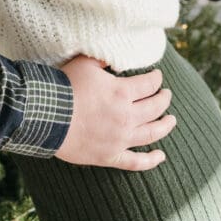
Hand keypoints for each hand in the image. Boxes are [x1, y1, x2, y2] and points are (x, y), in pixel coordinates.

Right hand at [56, 56, 175, 170]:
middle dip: (163, 99)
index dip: (156, 79)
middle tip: (167, 95)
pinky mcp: (110, 155)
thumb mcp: (85, 63)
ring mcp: (120, 139)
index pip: (149, 84)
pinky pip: (135, 162)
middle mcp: (126, 117)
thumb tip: (112, 58)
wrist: (47, 116)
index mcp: (122, 93)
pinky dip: (150, 160)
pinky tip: (160, 156)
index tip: (158, 76)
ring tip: (172, 121)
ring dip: (165, 126)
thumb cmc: (65, 86)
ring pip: (151, 133)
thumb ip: (103, 59)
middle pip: (155, 108)